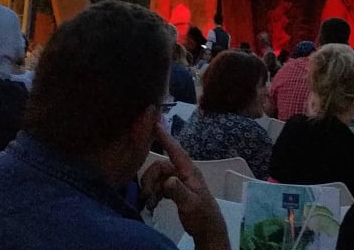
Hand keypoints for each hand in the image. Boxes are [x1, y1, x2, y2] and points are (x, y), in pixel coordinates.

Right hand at [142, 124, 227, 249]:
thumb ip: (178, 191)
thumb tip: (167, 180)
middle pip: (161, 167)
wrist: (208, 230)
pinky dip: (153, 193)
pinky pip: (159, 186)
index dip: (165, 137)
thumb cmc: (202, 216)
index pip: (176, 150)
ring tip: (149, 204)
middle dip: (150, 179)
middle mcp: (183, 173)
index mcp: (189, 171)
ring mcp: (179, 181)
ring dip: (150, 188)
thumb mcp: (190, 204)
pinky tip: (152, 204)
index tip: (154, 123)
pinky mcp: (175, 190)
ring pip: (158, 177)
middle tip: (145, 196)